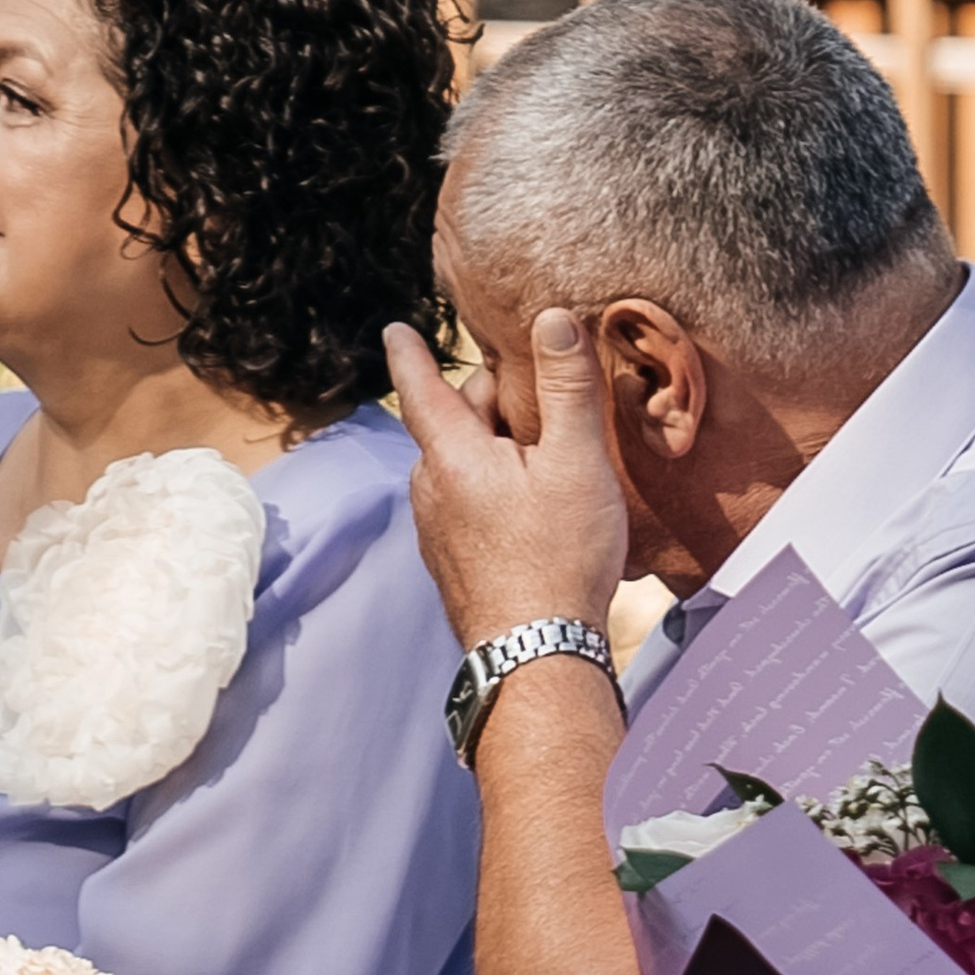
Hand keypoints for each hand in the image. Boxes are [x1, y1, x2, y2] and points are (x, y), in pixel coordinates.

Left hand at [385, 309, 632, 650]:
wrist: (537, 654)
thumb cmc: (559, 558)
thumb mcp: (577, 462)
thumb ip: (567, 387)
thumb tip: (554, 319)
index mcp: (452, 456)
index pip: (422, 387)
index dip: (411, 353)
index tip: (397, 329)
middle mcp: (431, 491)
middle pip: (454, 423)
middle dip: (489, 402)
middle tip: (539, 398)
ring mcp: (436, 532)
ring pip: (461, 466)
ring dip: (493, 450)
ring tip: (544, 457)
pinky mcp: (451, 564)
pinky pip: (466, 506)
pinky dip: (491, 489)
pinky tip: (532, 509)